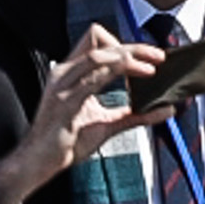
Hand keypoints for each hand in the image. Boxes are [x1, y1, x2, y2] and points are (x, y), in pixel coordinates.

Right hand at [0, 21, 165, 203]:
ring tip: (152, 66)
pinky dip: (120, 72)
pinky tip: (139, 77)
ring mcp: (62, 85)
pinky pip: (93, 78)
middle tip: (159, 56)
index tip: (148, 55)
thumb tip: (167, 109)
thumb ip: (134, 115)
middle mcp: (64, 73)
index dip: (124, 43)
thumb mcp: (105, 125)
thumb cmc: (67, 142)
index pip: (95, 40)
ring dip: (129, 56)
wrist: (37, 163)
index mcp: (70, 73)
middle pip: (99, 42)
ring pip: (98, 55)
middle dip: (134, 46)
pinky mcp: (64, 101)